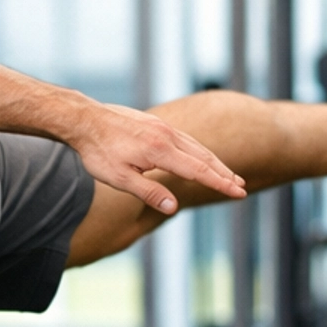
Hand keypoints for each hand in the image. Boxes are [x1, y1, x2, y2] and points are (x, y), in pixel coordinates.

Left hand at [66, 100, 245, 213]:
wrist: (85, 119)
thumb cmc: (98, 152)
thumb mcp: (120, 179)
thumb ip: (148, 193)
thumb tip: (173, 207)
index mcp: (160, 151)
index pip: (199, 171)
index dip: (220, 183)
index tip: (238, 193)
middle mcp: (167, 136)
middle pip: (204, 157)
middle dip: (224, 173)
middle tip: (241, 187)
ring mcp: (163, 128)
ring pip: (196, 146)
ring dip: (214, 162)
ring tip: (228, 175)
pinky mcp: (157, 124)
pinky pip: (186, 139)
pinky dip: (199, 151)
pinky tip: (201, 158)